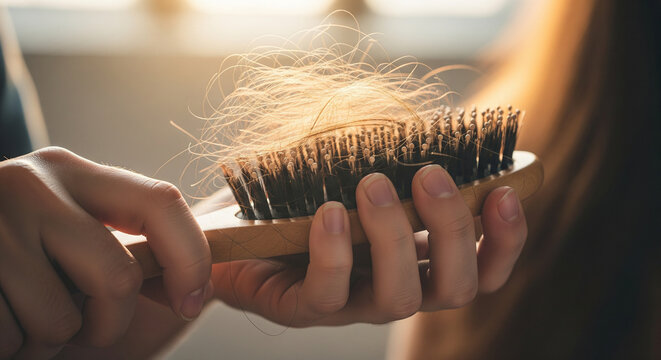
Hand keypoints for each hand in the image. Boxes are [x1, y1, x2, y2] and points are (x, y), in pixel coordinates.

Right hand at [0, 147, 211, 358]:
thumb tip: (204, 276)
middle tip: (89, 328)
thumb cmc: (16, 261)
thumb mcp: (74, 241)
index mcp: (74, 173)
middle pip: (117, 274)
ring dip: (47, 339)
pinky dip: (8, 346)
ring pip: (58, 318)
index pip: (161, 204)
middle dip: (111, 324)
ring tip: (21, 313)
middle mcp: (33, 184)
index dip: (192, 259)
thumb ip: (132, 252)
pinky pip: (8, 335)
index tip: (192, 301)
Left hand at [210, 164, 526, 325]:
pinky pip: (328, 294)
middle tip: (430, 175)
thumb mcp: (359, 171)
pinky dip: (335, 253)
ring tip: (373, 184)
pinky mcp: (303, 308)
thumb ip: (400, 163)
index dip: (506, 239)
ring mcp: (351, 305)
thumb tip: (441, 129)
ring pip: (399, 300)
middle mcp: (395, 288)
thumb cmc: (308, 192)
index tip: (504, 189)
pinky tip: (329, 213)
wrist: (237, 221)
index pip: (482, 268)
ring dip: (394, 238)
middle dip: (453, 231)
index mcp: (419, 260)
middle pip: (454, 289)